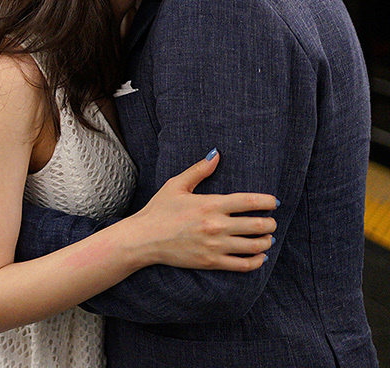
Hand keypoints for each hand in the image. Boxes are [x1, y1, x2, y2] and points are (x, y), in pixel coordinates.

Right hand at [126, 151, 276, 271]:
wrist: (144, 238)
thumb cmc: (159, 210)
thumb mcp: (176, 185)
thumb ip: (198, 170)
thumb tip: (216, 154)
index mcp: (210, 204)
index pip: (250, 202)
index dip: (267, 201)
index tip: (274, 202)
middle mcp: (216, 225)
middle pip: (258, 225)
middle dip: (270, 223)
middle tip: (271, 221)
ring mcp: (215, 246)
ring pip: (255, 246)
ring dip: (266, 241)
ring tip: (267, 238)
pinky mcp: (212, 262)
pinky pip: (243, 265)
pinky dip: (257, 261)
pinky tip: (259, 256)